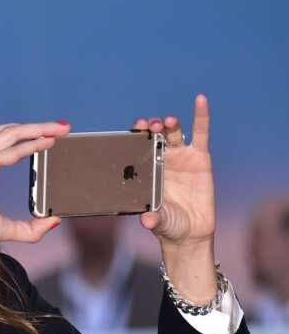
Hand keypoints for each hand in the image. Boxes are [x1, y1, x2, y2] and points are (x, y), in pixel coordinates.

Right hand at [0, 121, 68, 283]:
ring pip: (7, 135)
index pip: (6, 142)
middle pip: (8, 132)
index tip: (53, 136)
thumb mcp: (5, 227)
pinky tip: (41, 145)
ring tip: (56, 131)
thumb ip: (30, 228)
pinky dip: (24, 148)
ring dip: (34, 130)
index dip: (30, 136)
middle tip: (62, 127)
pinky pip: (2, 154)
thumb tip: (54, 221)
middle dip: (37, 127)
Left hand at [134, 95, 217, 302]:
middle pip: (152, 137)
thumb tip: (148, 221)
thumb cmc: (168, 225)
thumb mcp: (159, 221)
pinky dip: (201, 115)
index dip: (134, 136)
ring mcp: (179, 157)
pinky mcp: (199, 157)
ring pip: (172, 133)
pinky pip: (201, 133)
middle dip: (149, 129)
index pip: (136, 148)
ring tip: (166, 122)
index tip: (133, 130)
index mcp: (144, 171)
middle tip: (148, 126)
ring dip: (168, 124)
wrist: (189, 233)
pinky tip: (200, 100)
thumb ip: (155, 218)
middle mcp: (160, 160)